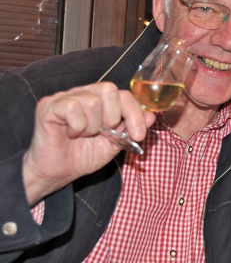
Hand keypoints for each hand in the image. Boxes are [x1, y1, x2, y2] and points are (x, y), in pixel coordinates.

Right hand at [22, 82, 154, 204]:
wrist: (58, 173)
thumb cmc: (84, 155)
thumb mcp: (115, 144)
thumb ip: (131, 128)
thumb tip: (151, 115)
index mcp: (100, 100)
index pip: (124, 94)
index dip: (135, 114)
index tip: (138, 135)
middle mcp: (83, 93)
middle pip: (110, 89)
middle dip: (114, 117)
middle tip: (104, 133)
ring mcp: (65, 97)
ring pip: (92, 102)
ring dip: (93, 126)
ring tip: (83, 135)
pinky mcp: (48, 106)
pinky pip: (72, 108)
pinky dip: (77, 126)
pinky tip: (70, 134)